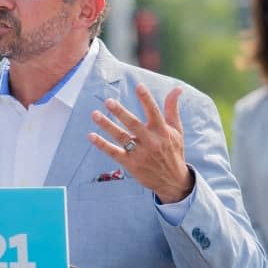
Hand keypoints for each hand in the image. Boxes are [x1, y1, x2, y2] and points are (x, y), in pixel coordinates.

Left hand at [88, 83, 193, 203]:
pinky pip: (113, 152)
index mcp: (162, 131)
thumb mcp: (176, 131)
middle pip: (134, 124)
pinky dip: (102, 144)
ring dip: (107, 125)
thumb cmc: (173, 151)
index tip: (138, 86)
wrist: (173, 182)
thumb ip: (172, 109)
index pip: (154, 112)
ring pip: (121, 137)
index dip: (146, 99)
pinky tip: (91, 136)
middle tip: (108, 101)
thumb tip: (177, 88)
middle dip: (121, 112)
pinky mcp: (130, 164)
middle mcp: (151, 142)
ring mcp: (140, 153)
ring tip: (94, 114)